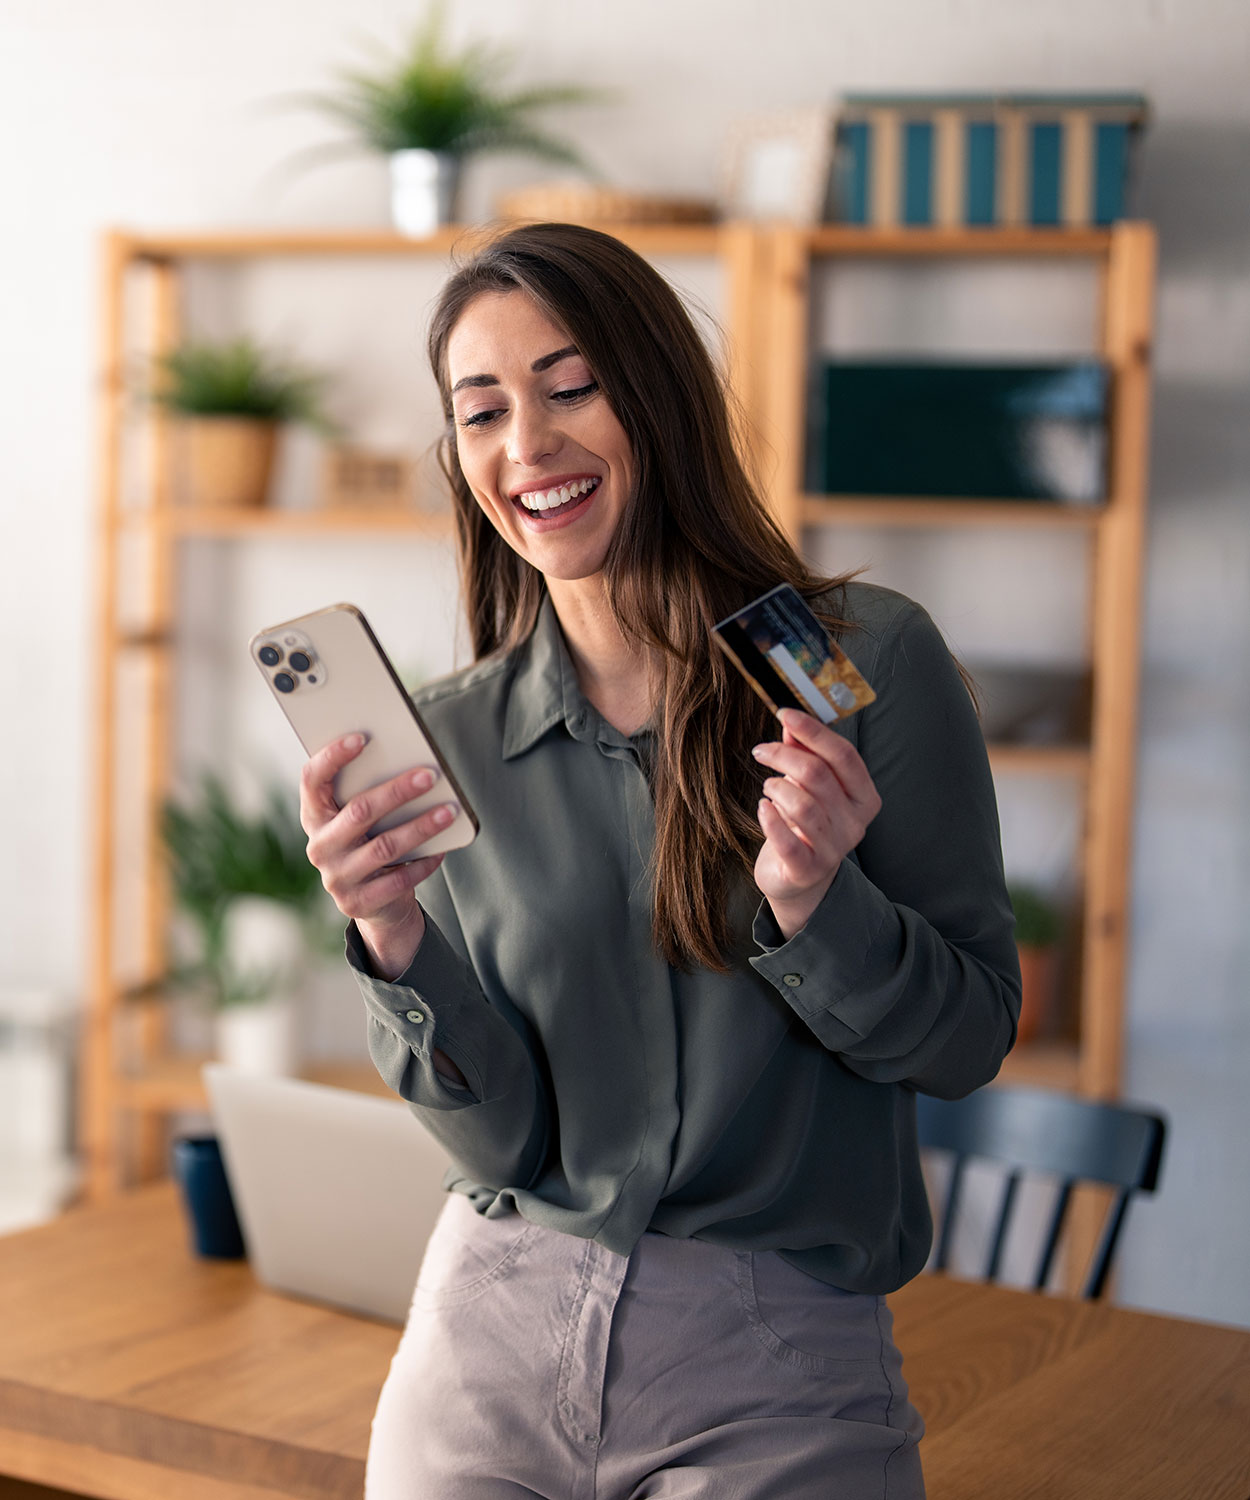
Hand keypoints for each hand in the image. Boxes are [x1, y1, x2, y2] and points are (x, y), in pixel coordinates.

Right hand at [300, 734, 457, 977]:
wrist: (375, 903)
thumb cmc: (371, 844)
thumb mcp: (362, 820)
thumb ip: (369, 794)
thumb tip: (411, 764)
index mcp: (314, 817)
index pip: (312, 780)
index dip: (332, 757)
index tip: (361, 737)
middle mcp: (320, 846)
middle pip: (359, 811)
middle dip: (397, 791)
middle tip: (429, 775)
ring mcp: (337, 878)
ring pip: (384, 846)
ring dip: (420, 827)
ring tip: (449, 811)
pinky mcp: (359, 903)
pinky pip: (398, 880)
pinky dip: (424, 862)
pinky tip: (443, 848)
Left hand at [752, 708, 881, 940]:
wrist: (799, 879)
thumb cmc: (805, 825)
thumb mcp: (810, 787)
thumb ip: (803, 753)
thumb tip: (791, 721)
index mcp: (864, 797)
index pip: (844, 755)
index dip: (813, 731)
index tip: (785, 712)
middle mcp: (855, 823)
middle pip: (817, 775)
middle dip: (783, 755)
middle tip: (761, 750)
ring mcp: (834, 849)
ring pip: (801, 804)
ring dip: (776, 787)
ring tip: (768, 788)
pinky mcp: (808, 869)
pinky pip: (787, 839)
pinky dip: (770, 819)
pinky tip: (763, 808)